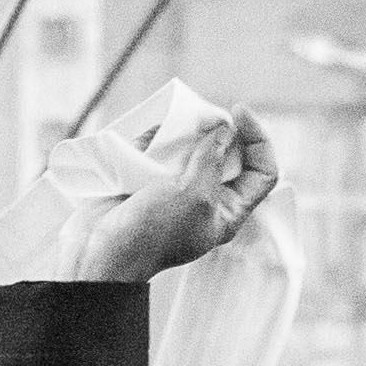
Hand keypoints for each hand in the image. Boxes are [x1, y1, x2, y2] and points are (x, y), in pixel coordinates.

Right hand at [53, 108, 280, 285]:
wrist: (103, 252)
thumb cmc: (154, 231)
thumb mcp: (193, 193)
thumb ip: (211, 159)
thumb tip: (222, 130)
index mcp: (228, 212)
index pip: (262, 173)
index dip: (259, 140)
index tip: (237, 112)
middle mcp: (206, 200)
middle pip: (227, 156)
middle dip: (219, 130)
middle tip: (204, 115)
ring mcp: (175, 191)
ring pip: (191, 151)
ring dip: (187, 131)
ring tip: (179, 119)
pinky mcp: (147, 183)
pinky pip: (159, 153)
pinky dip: (158, 137)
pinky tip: (154, 129)